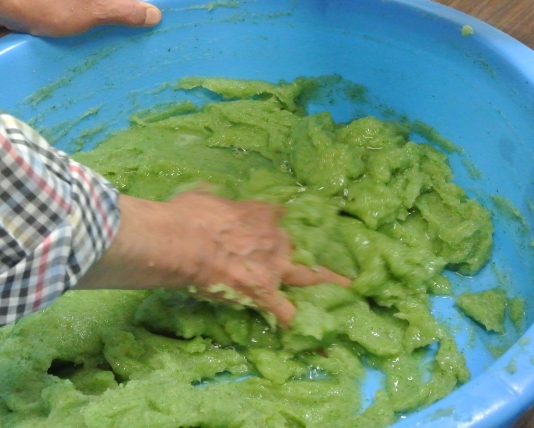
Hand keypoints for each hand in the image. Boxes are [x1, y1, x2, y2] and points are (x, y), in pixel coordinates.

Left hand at [0, 0, 161, 36]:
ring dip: (122, 11)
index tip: (153, 17)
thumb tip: (157, 15)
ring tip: (124, 32)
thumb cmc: (60, 7)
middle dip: (140, 5)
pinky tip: (103, 29)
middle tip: (142, 29)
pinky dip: (106, 12)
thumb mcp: (99, 12)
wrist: (19, 2)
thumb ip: (130, 12)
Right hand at [77, 191, 350, 326]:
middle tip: (337, 253)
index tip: (285, 224)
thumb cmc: (188, 215)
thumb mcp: (205, 196)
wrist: (181, 240)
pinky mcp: (263, 293)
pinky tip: (320, 341)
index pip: (280, 216)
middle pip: (305, 244)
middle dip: (320, 249)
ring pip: (310, 276)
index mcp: (261, 213)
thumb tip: (208, 192)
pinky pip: (288, 314)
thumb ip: (213, 198)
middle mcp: (275, 238)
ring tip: (351, 288)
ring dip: (330, 282)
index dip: (282, 222)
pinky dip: (303, 326)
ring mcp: (273, 267)